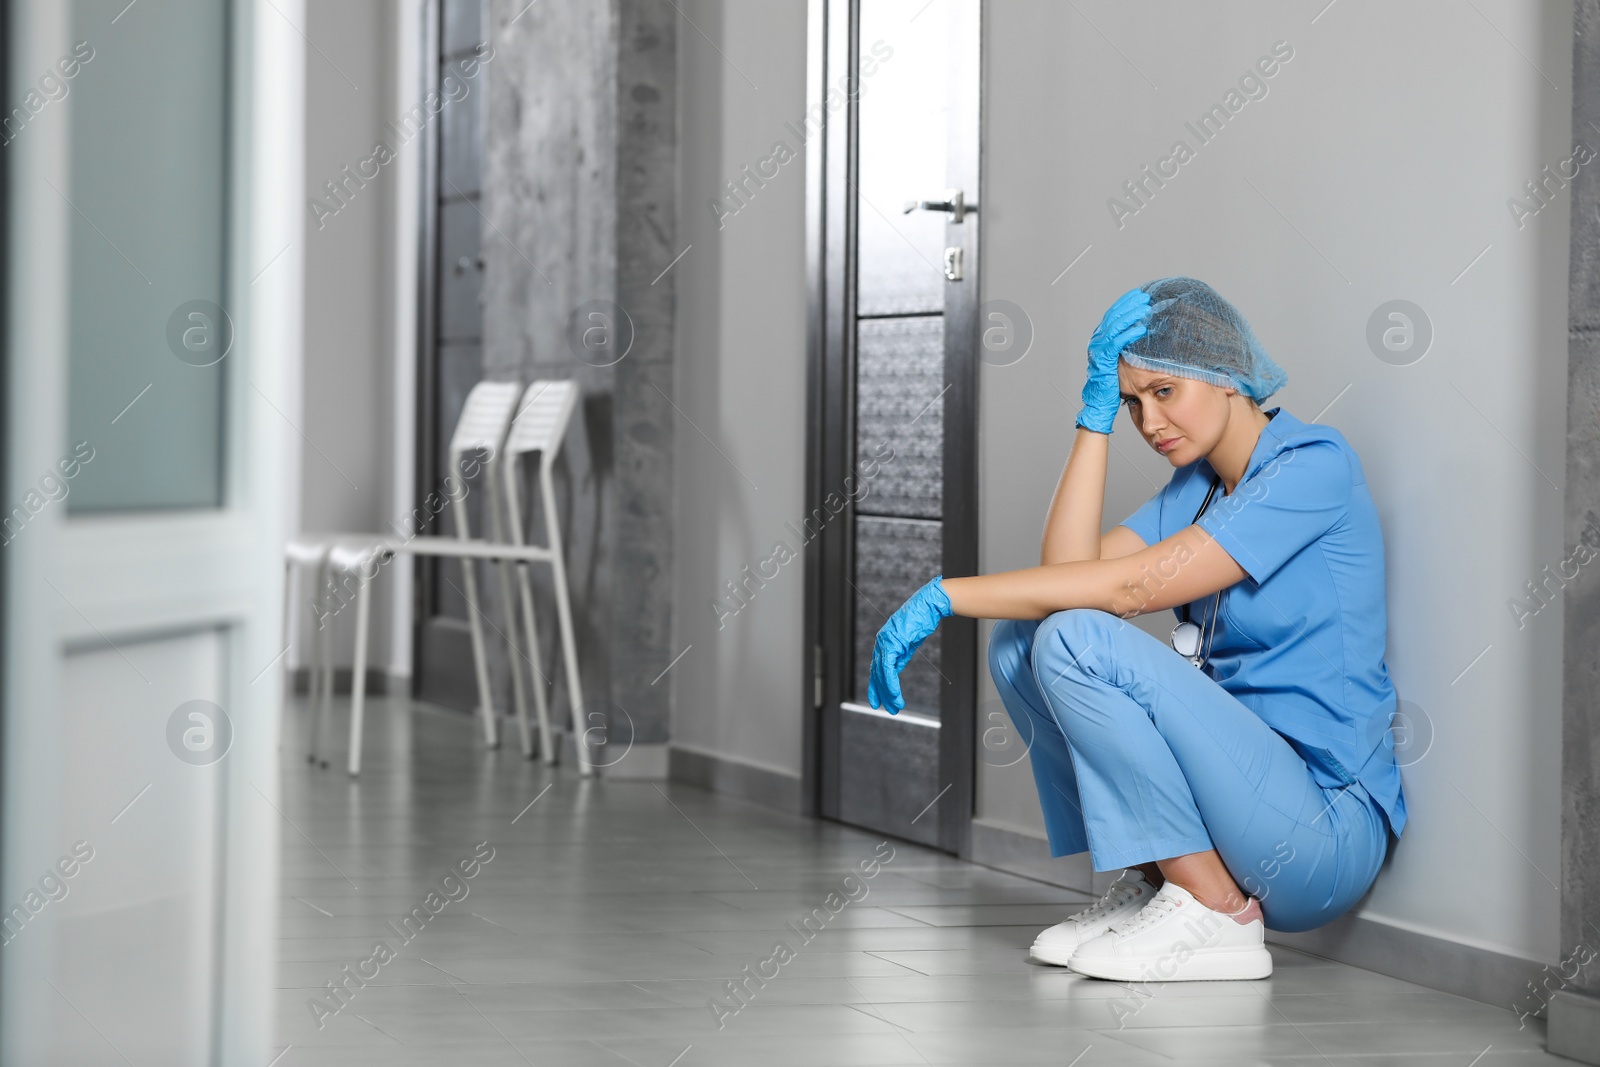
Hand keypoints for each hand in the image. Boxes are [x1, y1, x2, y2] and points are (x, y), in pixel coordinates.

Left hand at [867, 576, 952, 714]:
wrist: (929, 605)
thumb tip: (894, 669)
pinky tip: (895, 695)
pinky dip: (890, 684)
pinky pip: (888, 669)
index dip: (877, 685)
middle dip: (880, 693)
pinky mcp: (891, 643)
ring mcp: (885, 642)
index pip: (877, 667)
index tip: (878, 699)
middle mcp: (881, 642)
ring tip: (894, 706)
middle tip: (885, 709)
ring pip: (881, 674)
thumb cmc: (921, 620)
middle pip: (876, 673)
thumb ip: (900, 655)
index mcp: (884, 642)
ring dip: (888, 692)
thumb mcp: (909, 642)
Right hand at [1077, 287, 1151, 434]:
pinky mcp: (1103, 361)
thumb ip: (1128, 348)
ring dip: (1130, 315)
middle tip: (1144, 296)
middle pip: (1113, 317)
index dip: (1126, 304)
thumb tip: (1144, 334)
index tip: (1140, 296)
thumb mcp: (1122, 362)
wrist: (1100, 406)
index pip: (1113, 316)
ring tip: (1145, 307)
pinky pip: (1116, 343)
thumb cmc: (1113, 387)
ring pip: (1114, 326)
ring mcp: (1098, 351)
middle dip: (1129, 305)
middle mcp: (1097, 343)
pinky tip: (1142, 329)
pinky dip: (1129, 334)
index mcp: (1101, 341)